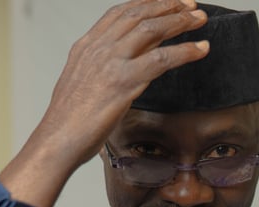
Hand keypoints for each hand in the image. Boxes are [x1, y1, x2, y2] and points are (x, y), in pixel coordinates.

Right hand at [0, 0, 209, 206]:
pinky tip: (201, 49)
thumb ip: (102, 70)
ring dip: (180, 21)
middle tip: (192, 5)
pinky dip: (186, 51)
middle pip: (138, 14)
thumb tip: (125, 68)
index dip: (147, 3)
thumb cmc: (70, 122)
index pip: (120, 12)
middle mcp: (98, 48)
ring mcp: (110, 63)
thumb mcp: (83, 85)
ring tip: (201, 18)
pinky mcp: (123, 82)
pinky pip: (161, 59)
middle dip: (169, 6)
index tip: (169, 2)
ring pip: (151, 30)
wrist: (56, 140)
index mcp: (86, 46)